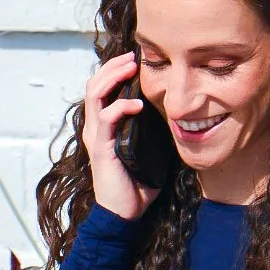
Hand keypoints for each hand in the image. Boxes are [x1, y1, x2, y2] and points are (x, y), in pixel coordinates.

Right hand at [81, 51, 164, 222]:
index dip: (114, 70)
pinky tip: (138, 105)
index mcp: (104, 126)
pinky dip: (120, 107)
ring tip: (131, 67)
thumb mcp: (148, 150)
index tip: (135, 59)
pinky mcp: (100, 148)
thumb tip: (175, 115)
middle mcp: (95, 127)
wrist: (124, 214)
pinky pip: (106, 119)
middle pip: (94, 84)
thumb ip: (153, 131)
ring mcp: (96, 136)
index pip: (101, 88)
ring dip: (112, 77)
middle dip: (113, 66)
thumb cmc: (136, 184)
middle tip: (133, 55)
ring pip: (94, 94)